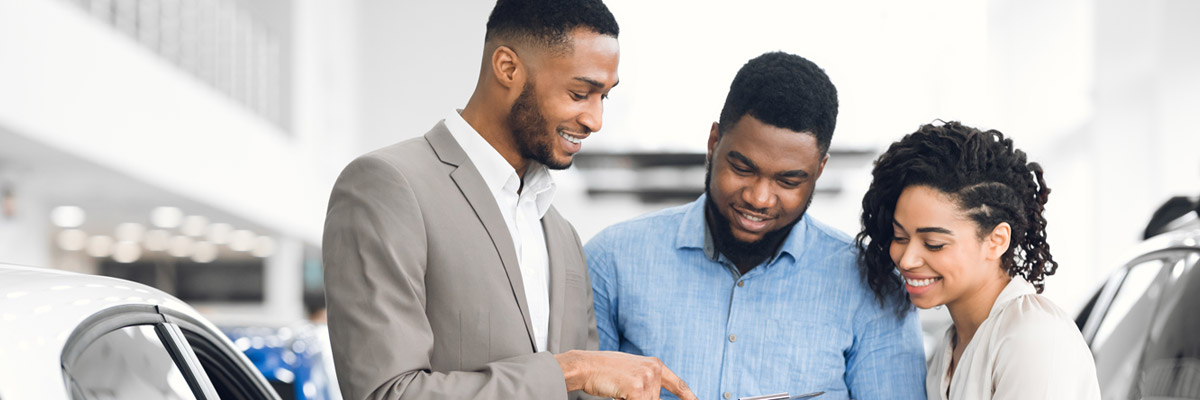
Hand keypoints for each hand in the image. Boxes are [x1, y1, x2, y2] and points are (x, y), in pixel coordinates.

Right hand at [555, 350, 697, 399]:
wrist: (585, 366)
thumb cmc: (604, 371)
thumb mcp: (631, 374)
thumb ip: (646, 384)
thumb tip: (654, 398)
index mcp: (654, 364)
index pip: (677, 384)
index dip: (688, 396)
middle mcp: (654, 369)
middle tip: (625, 392)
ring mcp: (647, 378)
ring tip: (619, 390)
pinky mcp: (638, 388)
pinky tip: (618, 394)